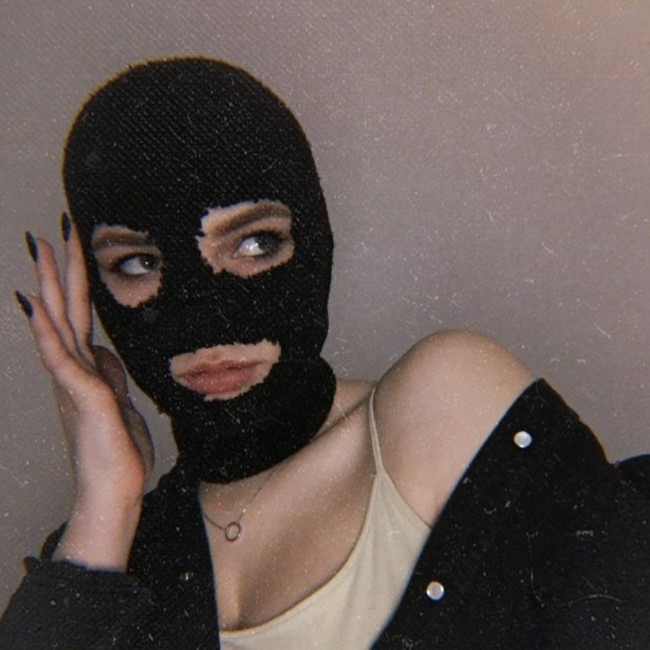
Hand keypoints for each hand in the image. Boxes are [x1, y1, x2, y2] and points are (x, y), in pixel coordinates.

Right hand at [16, 216, 153, 568]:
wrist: (115, 491)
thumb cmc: (115, 451)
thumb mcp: (117, 402)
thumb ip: (107, 375)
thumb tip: (102, 352)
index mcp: (87, 368)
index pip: (80, 315)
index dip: (75, 282)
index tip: (69, 248)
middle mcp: (75, 369)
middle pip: (66, 309)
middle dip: (59, 269)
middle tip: (49, 230)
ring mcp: (75, 382)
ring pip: (60, 323)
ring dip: (49, 284)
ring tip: (39, 248)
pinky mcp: (84, 398)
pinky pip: (62, 360)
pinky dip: (47, 332)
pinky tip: (35, 306)